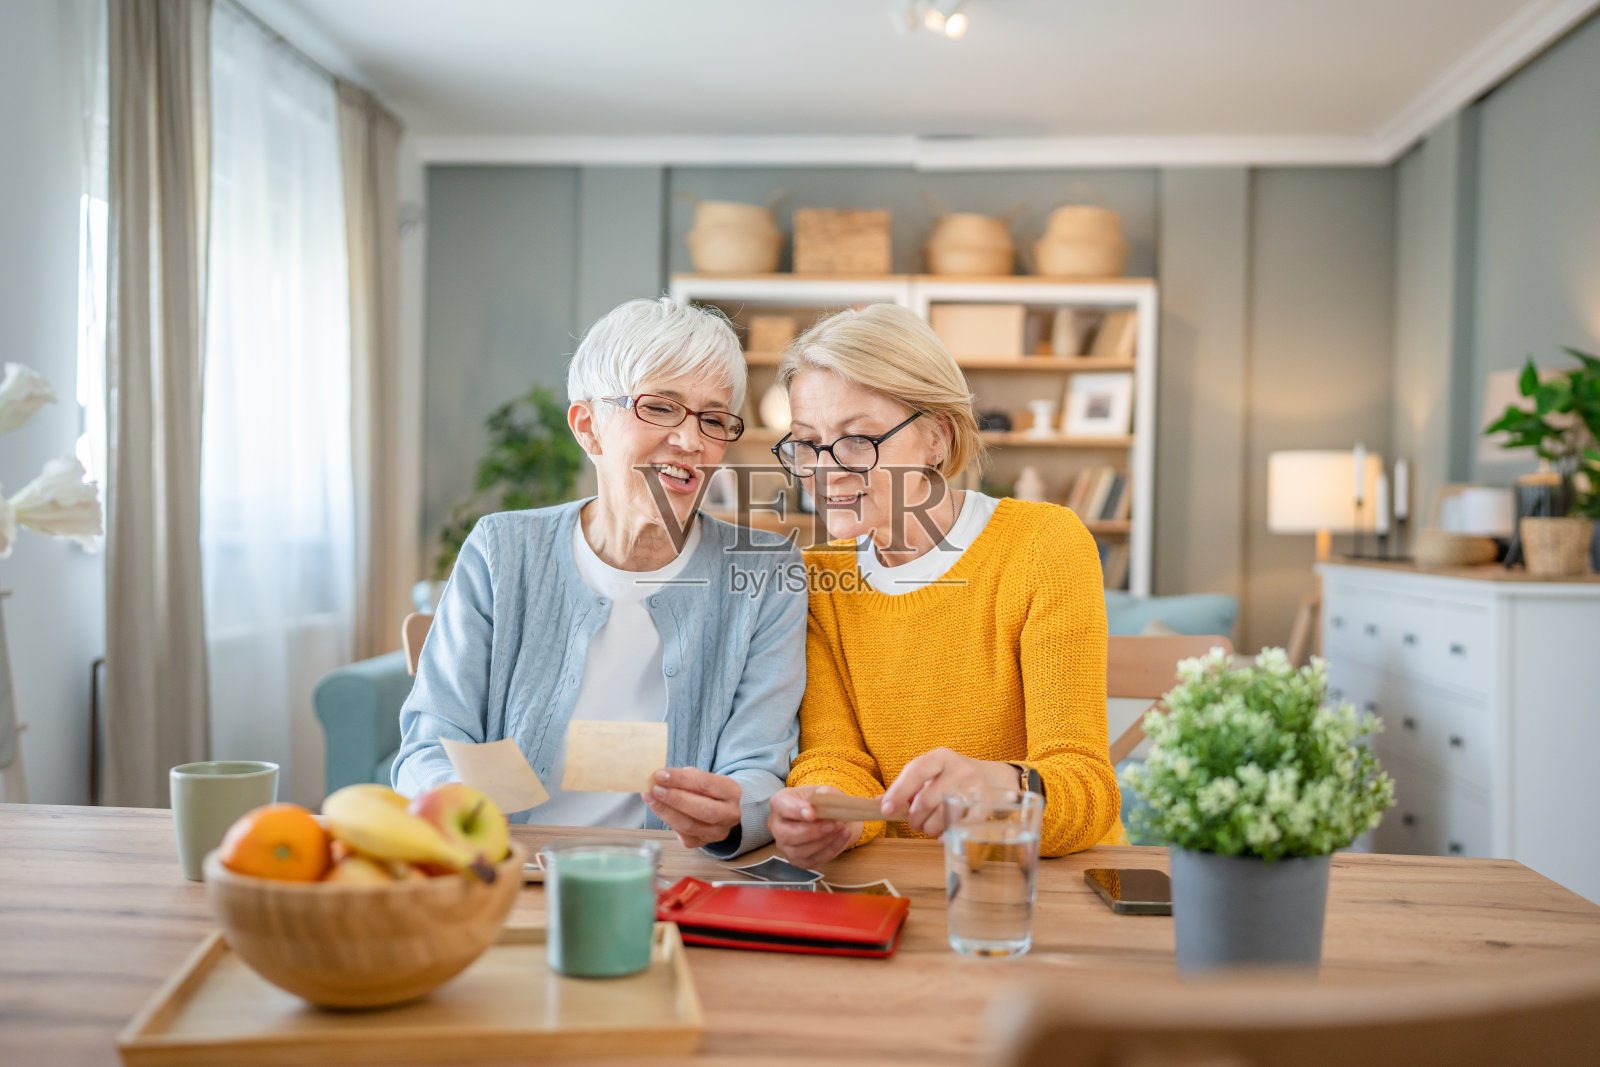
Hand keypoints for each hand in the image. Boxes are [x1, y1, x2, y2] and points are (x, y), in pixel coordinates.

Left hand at [643, 767, 741, 849]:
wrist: (719, 808)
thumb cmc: (707, 790)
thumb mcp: (702, 777)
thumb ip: (685, 777)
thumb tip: (661, 778)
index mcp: (731, 792)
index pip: (705, 784)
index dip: (680, 779)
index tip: (660, 774)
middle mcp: (729, 814)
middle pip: (701, 809)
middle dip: (674, 798)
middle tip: (655, 788)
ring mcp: (717, 832)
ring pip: (689, 825)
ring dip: (665, 810)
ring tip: (650, 797)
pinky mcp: (702, 842)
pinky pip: (681, 833)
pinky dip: (666, 819)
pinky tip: (656, 807)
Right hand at [765, 785, 860, 868]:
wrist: (826, 818)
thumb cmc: (819, 803)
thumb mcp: (824, 792)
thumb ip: (825, 794)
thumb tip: (823, 797)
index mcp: (780, 803)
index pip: (781, 806)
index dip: (796, 810)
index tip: (813, 813)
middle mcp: (777, 825)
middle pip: (785, 834)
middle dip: (812, 831)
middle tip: (833, 824)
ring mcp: (785, 845)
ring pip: (798, 851)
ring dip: (823, 841)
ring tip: (840, 829)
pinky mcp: (798, 860)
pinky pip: (812, 860)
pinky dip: (830, 849)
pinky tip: (842, 837)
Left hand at [880, 748, 1019, 837]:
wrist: (997, 778)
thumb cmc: (956, 777)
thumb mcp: (933, 773)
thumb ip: (908, 786)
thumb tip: (878, 803)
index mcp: (941, 757)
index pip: (916, 770)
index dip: (899, 791)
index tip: (886, 809)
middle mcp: (959, 769)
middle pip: (927, 799)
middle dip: (914, 818)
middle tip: (914, 823)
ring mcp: (975, 787)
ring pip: (942, 815)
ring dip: (930, 828)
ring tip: (929, 827)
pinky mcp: (987, 805)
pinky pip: (961, 826)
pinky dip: (947, 835)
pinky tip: (942, 837)